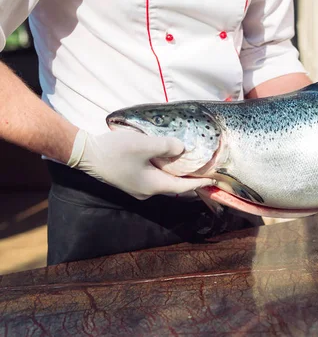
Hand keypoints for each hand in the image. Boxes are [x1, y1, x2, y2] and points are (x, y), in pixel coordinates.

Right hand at [67, 129, 215, 199]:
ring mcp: (137, 188)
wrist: (85, 154)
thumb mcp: (145, 145)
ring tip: (190, 166)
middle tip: (205, 173)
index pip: (183, 187)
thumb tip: (182, 149)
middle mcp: (146, 191)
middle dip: (190, 180)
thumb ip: (168, 146)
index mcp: (153, 186)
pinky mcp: (130, 181)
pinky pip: (154, 178)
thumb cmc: (116, 151)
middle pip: (174, 187)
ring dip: (176, 175)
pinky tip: (168, 162)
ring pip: (163, 183)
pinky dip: (165, 172)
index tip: (213, 181)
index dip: (199, 183)